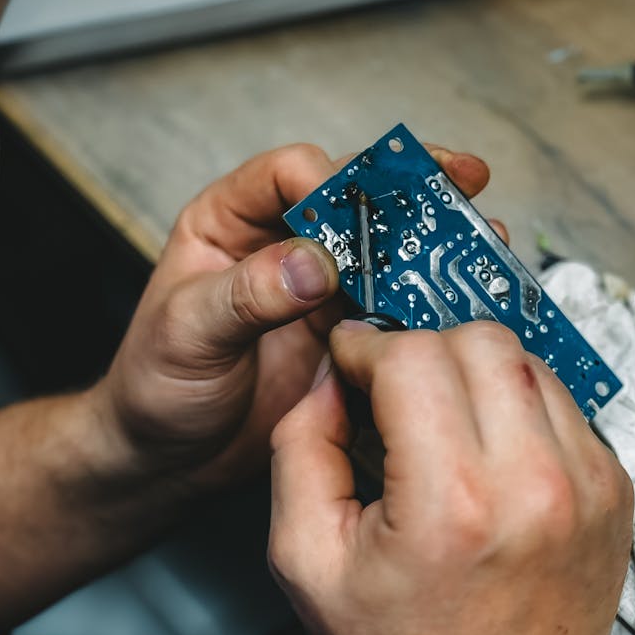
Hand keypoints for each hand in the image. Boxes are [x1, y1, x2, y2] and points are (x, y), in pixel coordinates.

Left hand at [99, 143, 492, 488]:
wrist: (168, 460)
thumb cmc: (153, 387)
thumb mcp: (187, 334)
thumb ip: (246, 295)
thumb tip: (311, 263)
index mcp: (230, 222)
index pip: (290, 174)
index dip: (333, 181)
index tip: (364, 211)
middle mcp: (279, 246)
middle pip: (353, 201)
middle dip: (408, 193)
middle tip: (461, 185)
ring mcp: (317, 292)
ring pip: (383, 253)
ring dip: (429, 245)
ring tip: (481, 237)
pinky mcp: (343, 337)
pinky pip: (392, 309)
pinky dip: (427, 303)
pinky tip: (462, 298)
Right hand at [269, 319, 632, 634]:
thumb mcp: (306, 563)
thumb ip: (300, 450)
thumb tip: (328, 381)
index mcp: (452, 503)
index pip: (412, 356)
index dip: (366, 349)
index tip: (350, 366)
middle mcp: (535, 486)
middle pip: (477, 340)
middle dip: (420, 353)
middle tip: (391, 395)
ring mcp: (587, 487)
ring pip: (526, 362)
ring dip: (472, 376)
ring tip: (439, 429)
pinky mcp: (612, 493)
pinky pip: (561, 405)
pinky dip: (516, 411)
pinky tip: (485, 458)